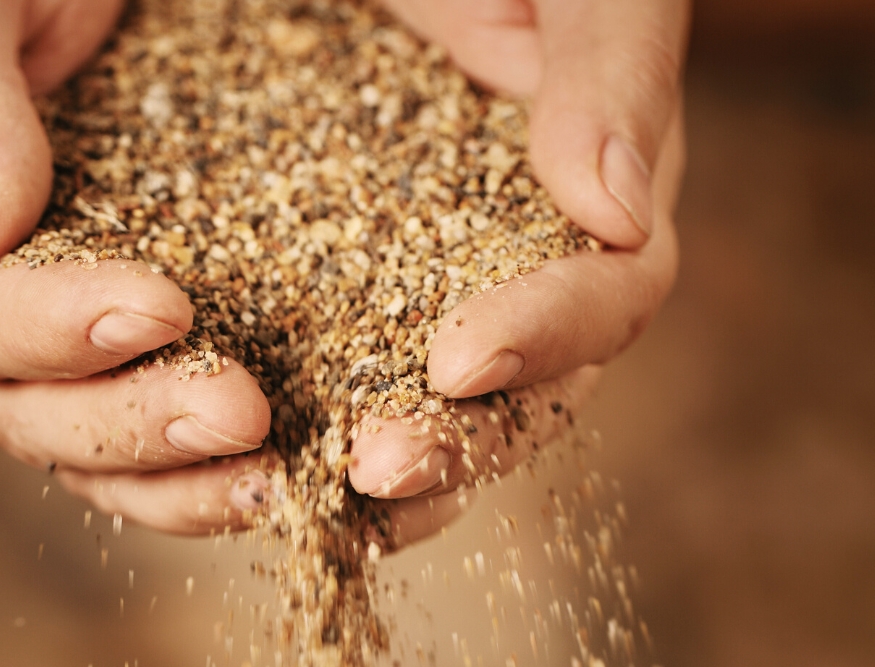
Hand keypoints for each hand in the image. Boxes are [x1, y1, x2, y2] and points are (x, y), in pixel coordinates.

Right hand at [0, 0, 272, 534]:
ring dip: (184, 475)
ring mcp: (52, 335)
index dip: (53, 332)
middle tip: (241, 415)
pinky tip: (288, 455)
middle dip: (136, 424)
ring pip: (98, 446)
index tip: (164, 306)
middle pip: (32, 413)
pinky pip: (160, 407)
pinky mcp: (132, 331)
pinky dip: (214, 452)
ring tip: (276, 472)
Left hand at [342, 0, 686, 545]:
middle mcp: (535, 259)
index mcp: (604, 197)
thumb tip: (612, 216)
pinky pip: (350, 370)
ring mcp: (448, 280)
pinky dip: (317, 419)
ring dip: (386, 462)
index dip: (547, 335)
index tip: (459, 358)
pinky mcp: (358, 279)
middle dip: (459, 438)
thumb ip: (610, 78)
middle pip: (530, 387)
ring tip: (318, 499)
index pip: (610, 295)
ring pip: (442, 404)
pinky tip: (262, 459)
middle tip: (376, 469)